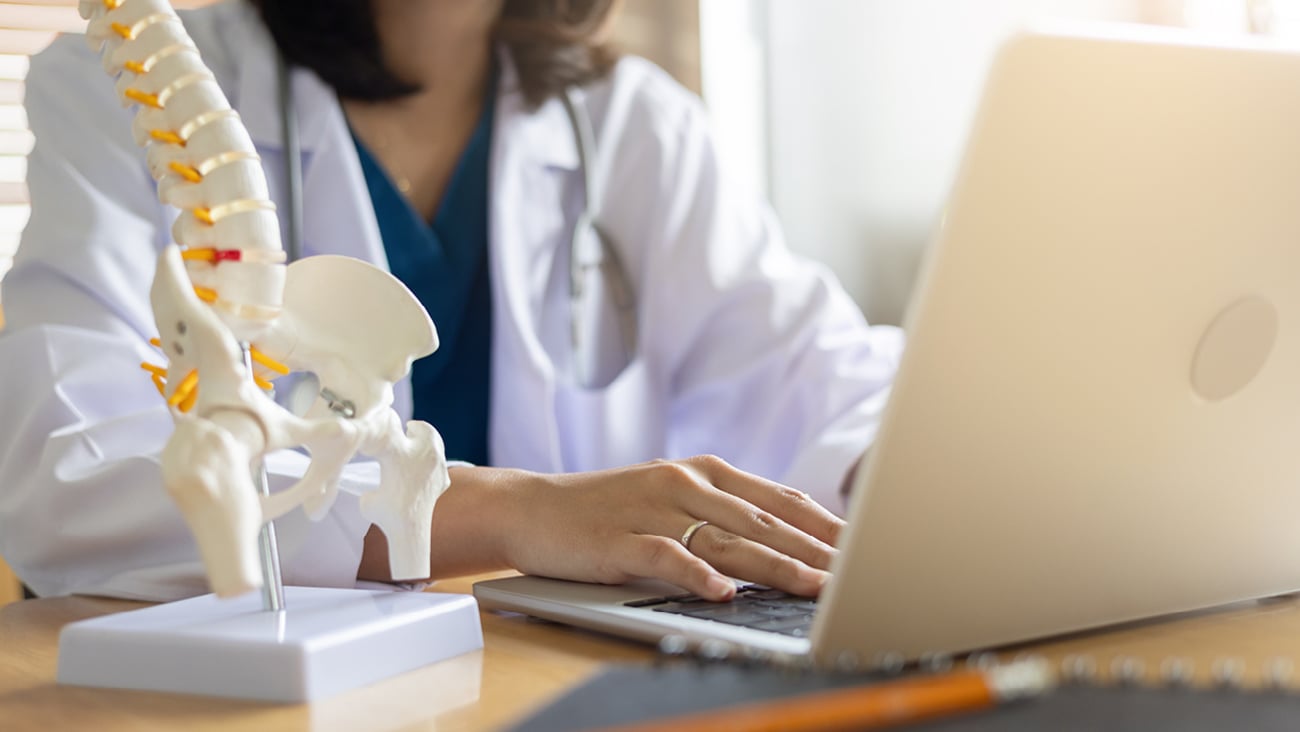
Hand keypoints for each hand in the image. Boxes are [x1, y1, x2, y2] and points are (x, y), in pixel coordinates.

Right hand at [496, 455, 843, 601]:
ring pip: (727, 539)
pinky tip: (722, 592)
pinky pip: (665, 557)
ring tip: (815, 587)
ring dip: (775, 564)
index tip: (866, 547)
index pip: (779, 499)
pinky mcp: (620, 539)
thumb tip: (787, 540)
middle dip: (816, 550)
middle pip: (763, 522)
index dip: (825, 525)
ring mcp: (653, 510)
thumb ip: (724, 514)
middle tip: (859, 574)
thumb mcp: (672, 499)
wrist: (532, 508)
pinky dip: (695, 574)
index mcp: (705, 473)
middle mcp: (685, 484)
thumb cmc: (609, 510)